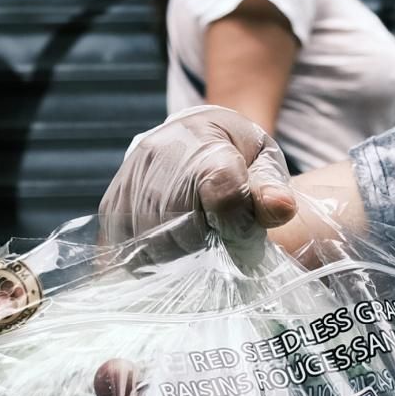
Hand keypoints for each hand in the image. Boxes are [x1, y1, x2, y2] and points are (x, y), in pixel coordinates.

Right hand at [96, 105, 294, 257]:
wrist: (192, 135)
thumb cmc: (235, 155)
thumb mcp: (264, 163)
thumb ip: (272, 189)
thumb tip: (282, 207)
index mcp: (206, 142)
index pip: (222, 193)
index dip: (237, 226)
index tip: (245, 237)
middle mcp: (160, 155)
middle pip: (183, 226)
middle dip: (208, 247)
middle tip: (222, 246)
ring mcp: (130, 179)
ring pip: (152, 242)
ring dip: (179, 257)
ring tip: (197, 247)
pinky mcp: (112, 202)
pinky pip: (125, 247)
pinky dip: (150, 260)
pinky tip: (170, 254)